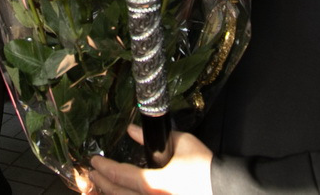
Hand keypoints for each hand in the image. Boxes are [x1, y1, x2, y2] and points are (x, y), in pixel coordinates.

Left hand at [89, 126, 212, 194]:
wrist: (226, 188)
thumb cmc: (206, 167)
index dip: (104, 168)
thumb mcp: (182, 144)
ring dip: (111, 194)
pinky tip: (122, 194)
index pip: (120, 175)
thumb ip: (152, 137)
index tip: (94, 162)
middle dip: (102, 184)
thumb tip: (132, 131)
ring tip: (103, 186)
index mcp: (154, 184)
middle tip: (93, 175)